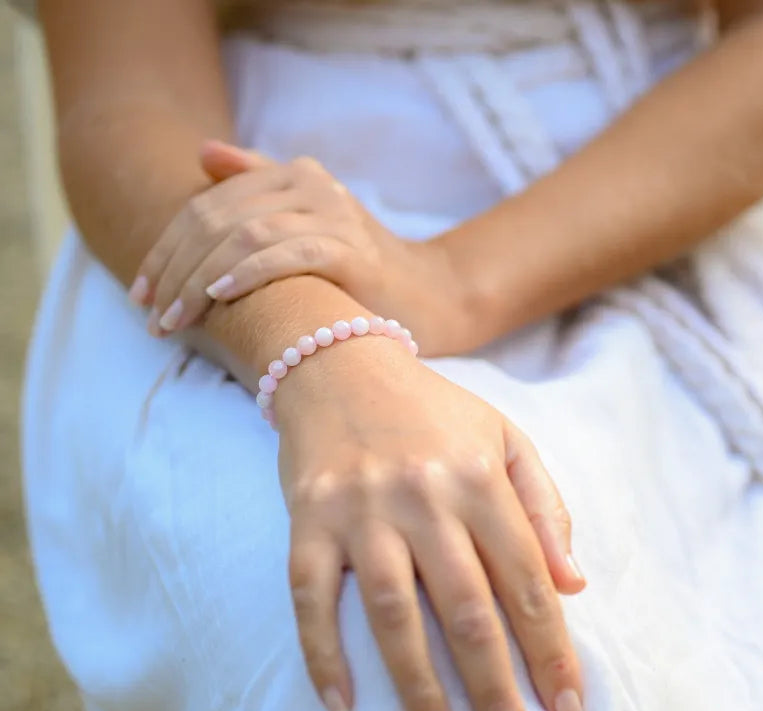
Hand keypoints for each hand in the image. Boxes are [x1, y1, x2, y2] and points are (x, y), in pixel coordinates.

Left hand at [130, 141, 475, 353]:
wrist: (432, 297)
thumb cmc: (359, 272)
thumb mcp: (305, 227)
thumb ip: (256, 187)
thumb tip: (202, 151)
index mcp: (293, 176)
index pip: (208, 206)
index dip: (167, 248)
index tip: (143, 293)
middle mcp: (309, 184)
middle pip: (218, 220)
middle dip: (175, 269)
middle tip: (152, 315)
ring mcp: (332, 213)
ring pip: (244, 236)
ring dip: (199, 280)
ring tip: (174, 319)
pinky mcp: (350, 249)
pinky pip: (285, 254)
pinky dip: (246, 274)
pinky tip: (218, 295)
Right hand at [274, 333, 585, 710]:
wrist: (342, 367)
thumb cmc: (431, 411)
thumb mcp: (503, 437)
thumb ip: (544, 506)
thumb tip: (573, 585)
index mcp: (478, 476)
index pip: (526, 580)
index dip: (550, 648)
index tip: (567, 706)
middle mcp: (422, 496)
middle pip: (467, 608)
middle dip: (496, 688)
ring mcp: (360, 510)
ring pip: (394, 613)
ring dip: (418, 685)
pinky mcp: (309, 520)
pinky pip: (312, 597)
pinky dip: (324, 655)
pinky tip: (342, 705)